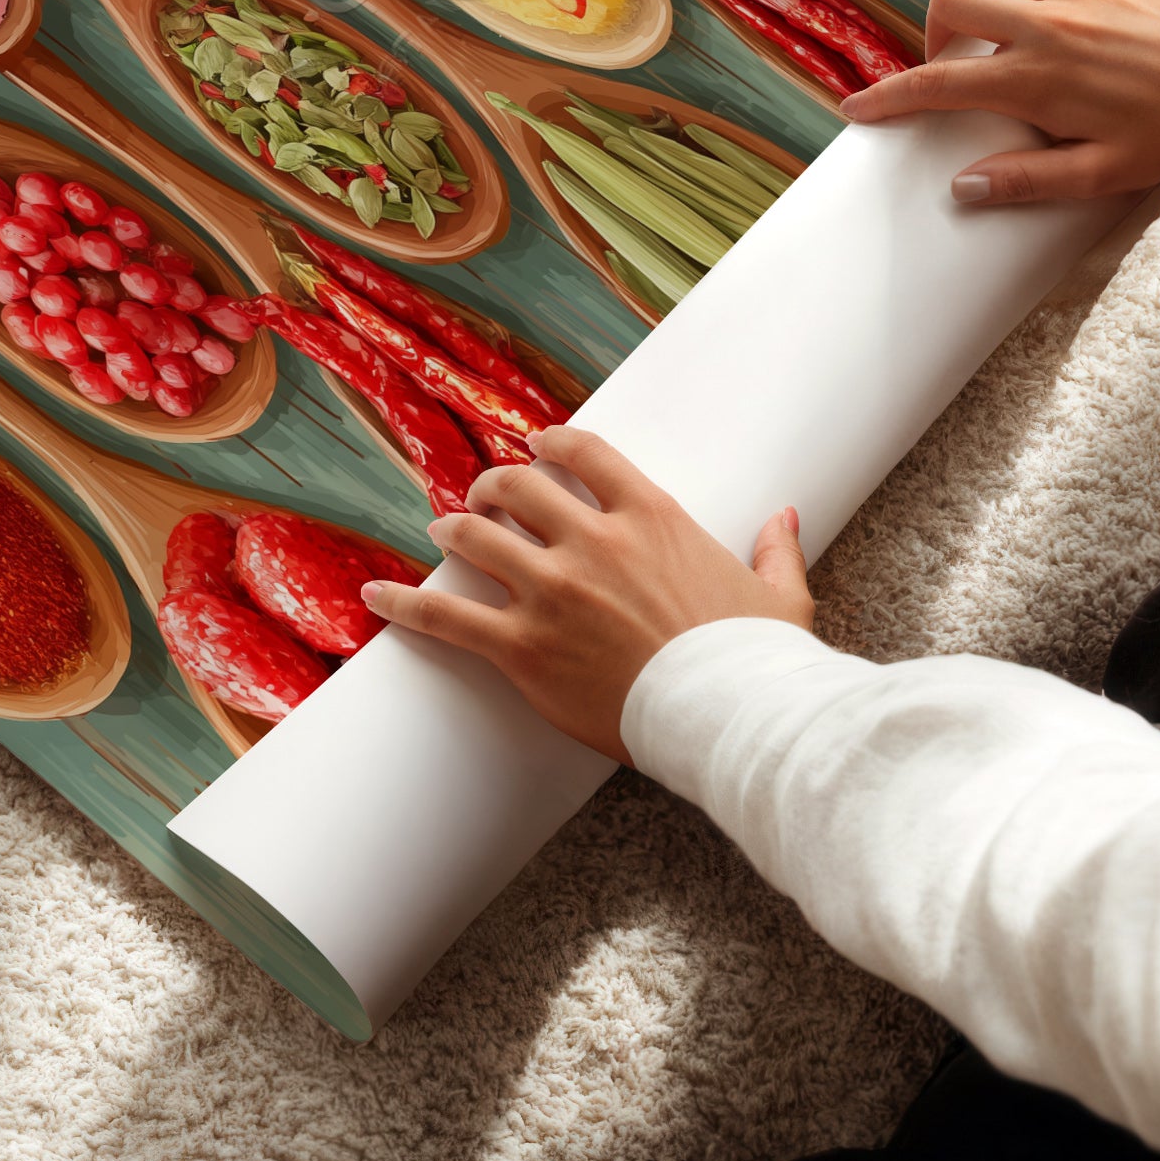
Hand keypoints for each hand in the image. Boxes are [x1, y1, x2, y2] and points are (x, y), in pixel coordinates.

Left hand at [360, 427, 811, 764]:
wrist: (730, 717)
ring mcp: (552, 591)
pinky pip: (447, 616)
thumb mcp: (779, 595)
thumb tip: (785, 517)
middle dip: (493, 484)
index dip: (552, 443)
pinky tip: (375, 595)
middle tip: (483, 493)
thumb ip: (775, 549)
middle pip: (518, 487)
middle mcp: (593, 541)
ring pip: (477, 537)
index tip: (536, 444)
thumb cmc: (756, 660)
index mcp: (651, 516)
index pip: (585, 453)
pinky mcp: (523, 647)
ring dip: (454, 527)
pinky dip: (405, 603)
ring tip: (441, 528)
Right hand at [837, 0, 1159, 205]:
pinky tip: (1050, 1)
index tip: (857, 109)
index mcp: (1038, 79)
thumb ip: (1029, 180)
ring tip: (998, 27)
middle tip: (951, 63)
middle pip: (950, 5)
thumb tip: (961, 187)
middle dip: (932, 34)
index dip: (888, 98)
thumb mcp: (1104, 173)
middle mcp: (1046, 22)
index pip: (939, 85)